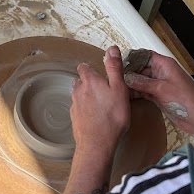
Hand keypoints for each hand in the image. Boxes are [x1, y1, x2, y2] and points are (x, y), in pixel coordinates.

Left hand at [70, 46, 130, 160]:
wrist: (97, 144)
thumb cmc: (111, 118)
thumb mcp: (119, 89)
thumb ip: (114, 68)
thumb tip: (112, 49)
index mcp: (90, 81)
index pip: (84, 67)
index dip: (91, 68)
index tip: (99, 72)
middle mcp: (78, 91)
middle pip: (80, 81)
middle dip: (89, 82)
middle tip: (103, 89)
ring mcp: (75, 105)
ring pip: (78, 95)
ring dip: (86, 96)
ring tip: (99, 102)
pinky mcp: (74, 118)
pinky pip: (79, 109)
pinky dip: (85, 109)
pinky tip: (94, 116)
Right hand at [123, 51, 193, 133]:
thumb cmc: (186, 99)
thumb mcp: (161, 88)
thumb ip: (142, 82)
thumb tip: (126, 77)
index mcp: (164, 65)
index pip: (145, 55)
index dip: (132, 58)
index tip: (118, 63)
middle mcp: (162, 73)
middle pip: (141, 69)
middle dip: (129, 73)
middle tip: (114, 78)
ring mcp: (160, 85)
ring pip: (142, 81)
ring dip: (132, 85)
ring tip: (117, 88)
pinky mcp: (160, 96)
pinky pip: (145, 92)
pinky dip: (137, 94)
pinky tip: (126, 97)